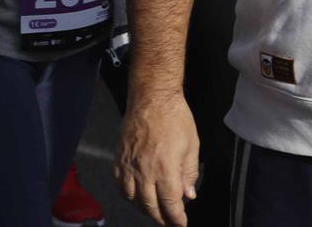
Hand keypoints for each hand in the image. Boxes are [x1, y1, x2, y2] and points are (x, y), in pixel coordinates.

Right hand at [116, 91, 199, 225]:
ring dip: (143, 208)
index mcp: (166, 169)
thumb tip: (188, 194)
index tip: (181, 223)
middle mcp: (145, 170)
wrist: (152, 97)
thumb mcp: (192, 146)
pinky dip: (127, 192)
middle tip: (169, 220)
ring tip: (153, 208)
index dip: (176, 219)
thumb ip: (189, 174)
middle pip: (150, 206)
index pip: (170, 205)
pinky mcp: (120, 156)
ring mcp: (129, 164)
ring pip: (132, 198)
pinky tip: (135, 192)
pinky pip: (119, 182)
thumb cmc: (174, 118)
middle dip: (161, 218)